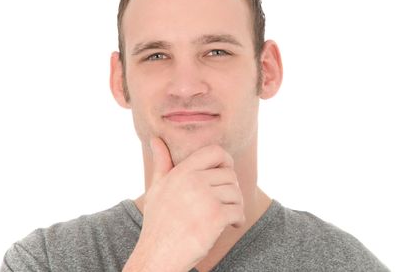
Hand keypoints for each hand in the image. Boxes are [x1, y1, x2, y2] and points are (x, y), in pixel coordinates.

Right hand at [123, 137, 244, 271]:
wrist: (158, 254)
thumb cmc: (158, 222)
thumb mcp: (157, 188)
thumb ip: (162, 162)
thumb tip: (156, 139)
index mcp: (182, 172)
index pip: (215, 151)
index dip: (226, 160)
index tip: (226, 173)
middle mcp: (193, 181)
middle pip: (229, 175)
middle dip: (231, 190)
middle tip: (225, 202)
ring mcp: (204, 199)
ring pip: (236, 193)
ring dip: (236, 206)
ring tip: (226, 216)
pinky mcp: (215, 217)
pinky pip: (239, 211)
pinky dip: (238, 220)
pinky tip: (231, 225)